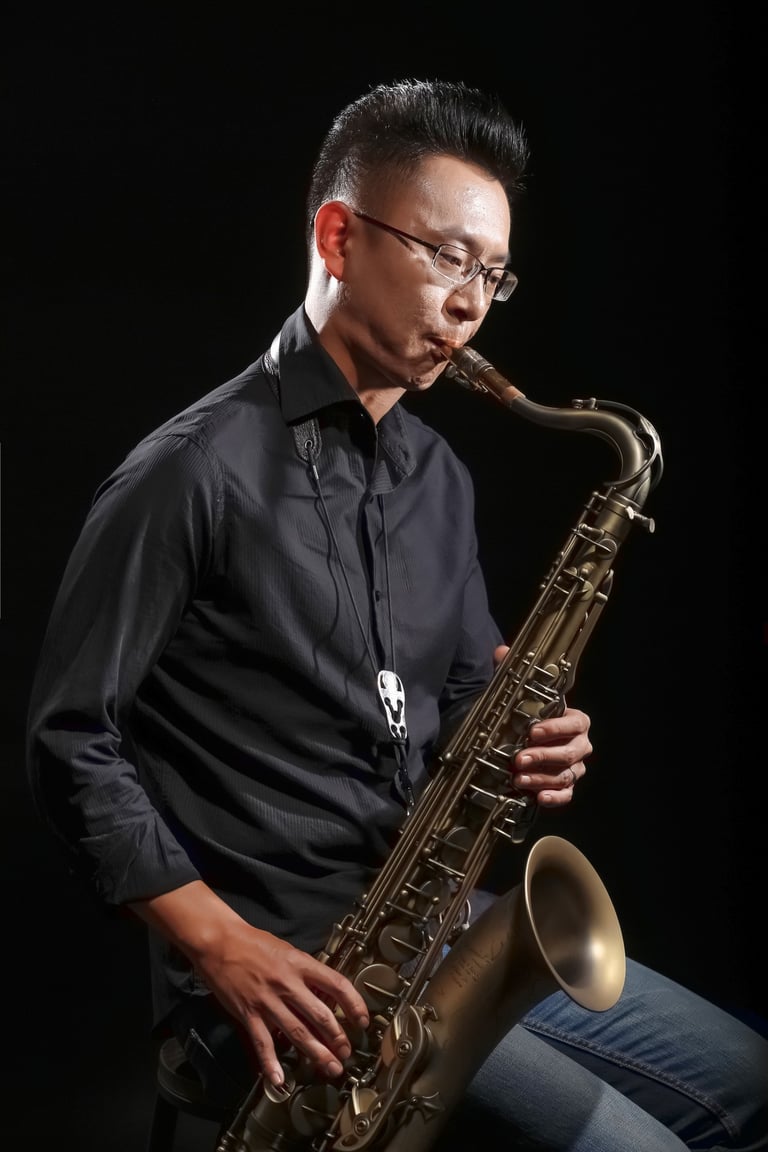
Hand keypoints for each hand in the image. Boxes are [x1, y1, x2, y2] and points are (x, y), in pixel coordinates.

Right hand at [132, 882, 369, 1087]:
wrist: (220, 942)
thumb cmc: (254, 943)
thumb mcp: (287, 950)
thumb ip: (305, 972)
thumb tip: (325, 994)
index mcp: (300, 964)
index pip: (336, 984)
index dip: (354, 1004)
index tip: (362, 1020)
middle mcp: (287, 983)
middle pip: (320, 1014)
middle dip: (336, 1037)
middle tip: (346, 1053)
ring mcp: (267, 1000)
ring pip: (297, 1032)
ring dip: (315, 1053)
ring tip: (329, 1068)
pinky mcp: (248, 1013)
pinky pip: (263, 1042)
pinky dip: (271, 1063)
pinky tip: (279, 1080)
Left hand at [493, 644, 591, 807]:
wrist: (531, 741)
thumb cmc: (531, 717)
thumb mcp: (521, 695)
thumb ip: (513, 672)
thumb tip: (501, 651)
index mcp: (575, 721)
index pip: (573, 724)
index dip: (555, 728)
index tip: (532, 731)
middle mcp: (580, 745)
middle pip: (570, 753)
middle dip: (544, 756)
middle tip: (519, 758)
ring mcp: (575, 768)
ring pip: (564, 776)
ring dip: (541, 779)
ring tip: (518, 779)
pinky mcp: (567, 787)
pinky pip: (566, 795)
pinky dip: (554, 798)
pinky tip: (538, 798)